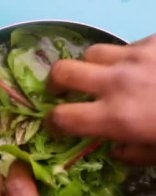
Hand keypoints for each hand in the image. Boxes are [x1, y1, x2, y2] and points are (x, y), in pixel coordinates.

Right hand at [46, 35, 155, 164]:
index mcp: (118, 117)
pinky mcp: (154, 40)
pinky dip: (122, 58)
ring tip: (102, 76)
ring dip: (90, 67)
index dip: (51, 122)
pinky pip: (124, 45)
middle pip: (62, 71)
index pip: (63, 117)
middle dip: (55, 82)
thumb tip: (112, 149)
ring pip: (91, 53)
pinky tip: (139, 67)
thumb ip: (133, 153)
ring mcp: (135, 56)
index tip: (54, 124)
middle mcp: (118, 82)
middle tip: (61, 91)